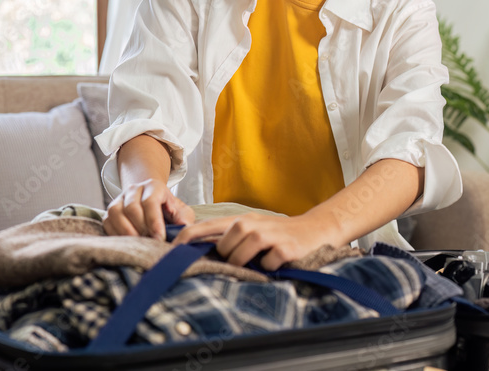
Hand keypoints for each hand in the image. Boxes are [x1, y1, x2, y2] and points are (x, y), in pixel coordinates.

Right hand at [103, 178, 195, 239]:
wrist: (153, 203)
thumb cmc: (169, 210)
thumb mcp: (181, 211)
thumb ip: (184, 219)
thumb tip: (183, 229)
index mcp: (153, 186)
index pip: (150, 201)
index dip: (154, 221)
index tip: (160, 238)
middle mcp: (134, 190)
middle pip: (132, 208)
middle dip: (141, 228)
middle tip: (150, 243)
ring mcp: (119, 199)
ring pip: (116, 213)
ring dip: (127, 232)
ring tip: (139, 244)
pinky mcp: (110, 211)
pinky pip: (107, 222)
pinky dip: (116, 234)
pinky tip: (128, 244)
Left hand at [172, 213, 335, 270]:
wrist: (317, 229)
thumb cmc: (281, 233)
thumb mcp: (254, 229)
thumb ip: (230, 237)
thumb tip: (199, 252)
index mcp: (241, 220)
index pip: (204, 227)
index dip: (185, 238)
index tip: (170, 251)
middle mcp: (252, 224)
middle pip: (222, 248)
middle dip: (228, 259)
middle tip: (246, 260)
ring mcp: (269, 236)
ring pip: (239, 257)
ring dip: (247, 265)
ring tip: (260, 262)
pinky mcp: (284, 249)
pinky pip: (265, 266)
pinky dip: (269, 269)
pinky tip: (278, 263)